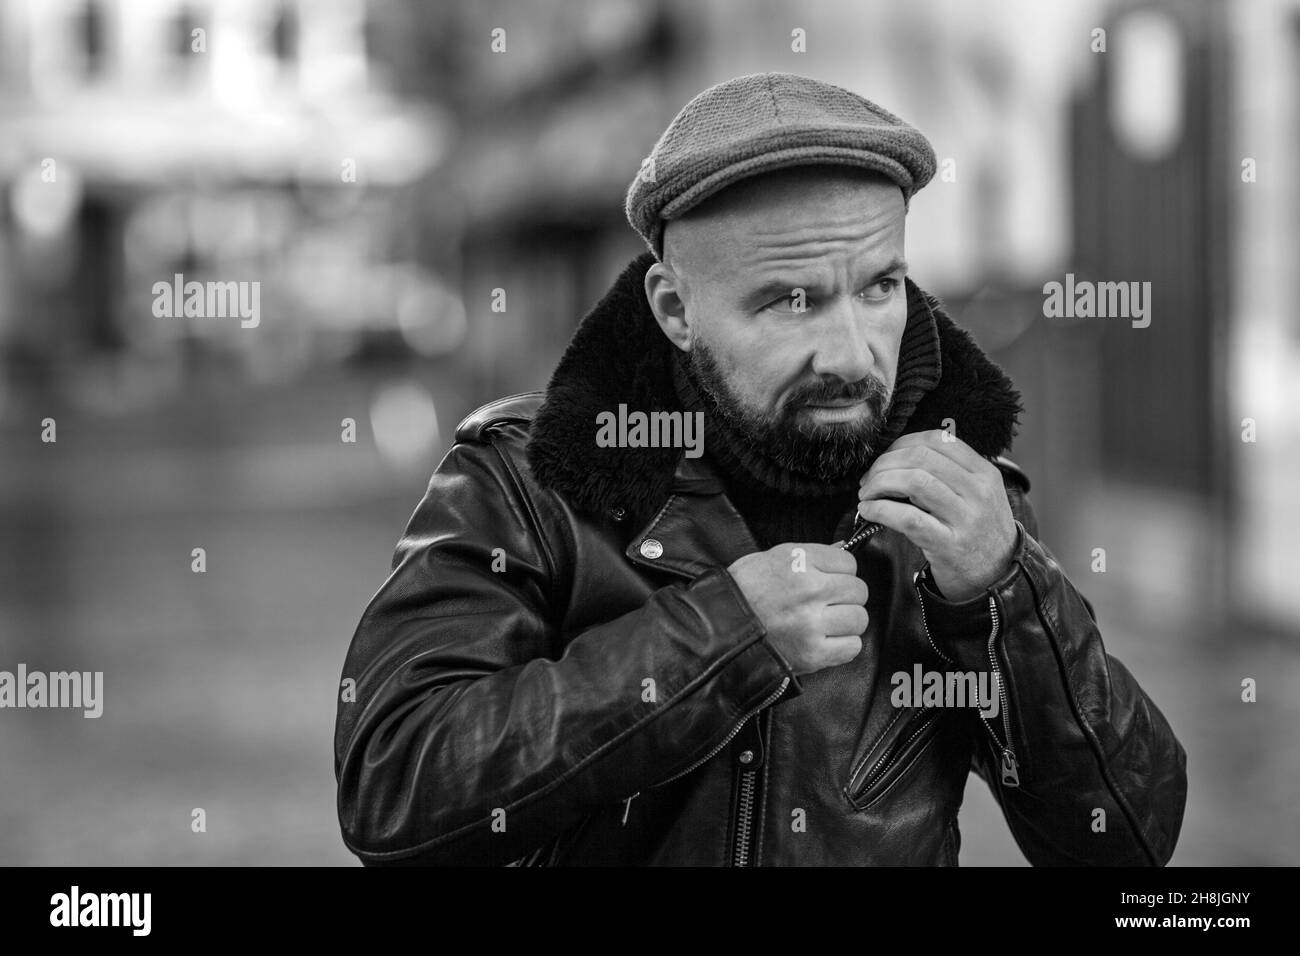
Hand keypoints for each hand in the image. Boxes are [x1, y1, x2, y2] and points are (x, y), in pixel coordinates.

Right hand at [727, 543, 868, 675]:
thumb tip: (843, 551)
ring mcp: (813, 624)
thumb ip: (811, 555)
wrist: (718, 627)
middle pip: (858, 590)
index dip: (839, 572)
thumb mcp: (773, 556)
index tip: (827, 579)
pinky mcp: (813, 653)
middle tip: (826, 602)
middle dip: (845, 596)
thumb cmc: (743, 590)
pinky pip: (852, 647)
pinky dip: (842, 645)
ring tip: (825, 622)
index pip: (849, 563)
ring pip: (859, 619)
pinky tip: (825, 640)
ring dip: (846, 621)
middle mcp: (810, 590)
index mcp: (800, 561)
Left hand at [857, 431, 1016, 602]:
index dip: (901, 445)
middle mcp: (978, 492)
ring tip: (867, 495)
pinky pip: (907, 518)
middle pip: (920, 458)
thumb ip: (949, 474)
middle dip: (884, 464)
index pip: (937, 440)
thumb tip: (896, 458)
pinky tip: (868, 512)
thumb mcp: (978, 496)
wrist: (999, 579)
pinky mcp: (949, 545)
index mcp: (984, 473)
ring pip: (914, 481)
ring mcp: (966, 518)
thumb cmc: (977, 534)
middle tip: (868, 480)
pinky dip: (880, 510)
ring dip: (879, 484)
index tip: (884, 459)